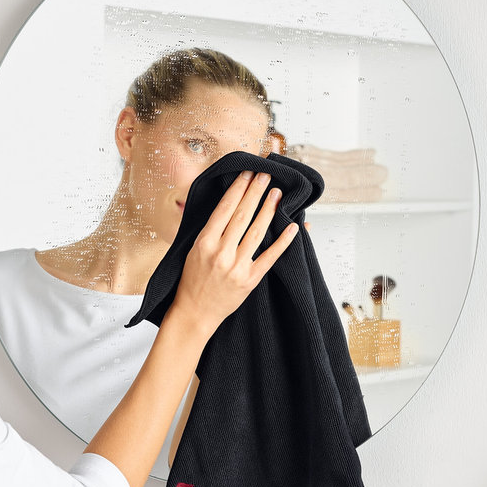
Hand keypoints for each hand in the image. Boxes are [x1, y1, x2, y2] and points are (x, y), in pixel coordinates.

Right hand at [170, 171, 297, 335]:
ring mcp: (236, 267)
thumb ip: (210, 230)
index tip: (247, 174)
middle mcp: (220, 253)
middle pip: (242, 216)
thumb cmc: (192, 281)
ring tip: (277, 193)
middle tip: (265, 175)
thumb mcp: (193, 250)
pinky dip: (283, 242)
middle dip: (254, 192)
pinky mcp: (249, 280)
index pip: (224, 209)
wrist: (194, 313)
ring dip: (268, 210)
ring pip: (256, 232)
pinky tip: (293, 227)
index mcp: (204, 242)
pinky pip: (270, 257)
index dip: (237, 189)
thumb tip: (227, 207)